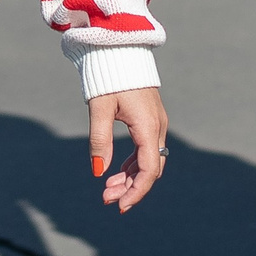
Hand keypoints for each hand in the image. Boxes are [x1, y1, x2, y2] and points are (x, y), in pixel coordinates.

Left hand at [89, 86, 167, 213]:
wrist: (119, 49)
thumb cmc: (109, 77)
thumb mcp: (99, 109)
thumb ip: (99, 140)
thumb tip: (98, 172)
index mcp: (148, 126)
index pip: (149, 170)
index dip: (136, 191)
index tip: (120, 206)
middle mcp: (157, 127)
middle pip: (151, 169)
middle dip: (131, 187)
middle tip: (107, 199)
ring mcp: (156, 123)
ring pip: (149, 160)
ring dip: (131, 177)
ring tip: (108, 189)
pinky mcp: (150, 118)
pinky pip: (146, 149)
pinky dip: (133, 164)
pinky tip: (118, 172)